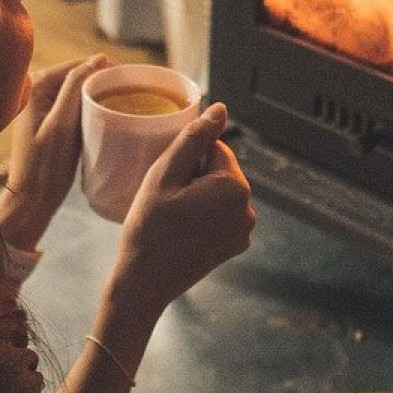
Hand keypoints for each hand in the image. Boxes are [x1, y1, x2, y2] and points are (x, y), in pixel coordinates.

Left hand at [0, 53, 110, 251]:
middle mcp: (35, 91)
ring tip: (121, 105)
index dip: (103, 70)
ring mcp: (41, 107)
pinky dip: (89, 110)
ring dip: (97, 97)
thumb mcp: (62, 124)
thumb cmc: (45, 166)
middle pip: (77, 78)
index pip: (76, 66)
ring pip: (77, 93)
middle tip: (128, 95)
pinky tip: (104, 118)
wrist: (32, 201)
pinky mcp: (48, 123)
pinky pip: (74, 108)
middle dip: (100, 84)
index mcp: (35, 86)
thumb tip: (98, 59)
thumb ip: (75, 87)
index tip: (129, 81)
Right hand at [107, 103, 255, 313]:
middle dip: (196, 176)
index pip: (214, 148)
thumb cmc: (149, 227)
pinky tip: (182, 229)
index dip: (187, 159)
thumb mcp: (164, 175)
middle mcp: (248, 209)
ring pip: (220, 193)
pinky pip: (221, 215)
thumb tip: (220, 109)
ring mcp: (244, 231)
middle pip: (220, 171)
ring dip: (199, 195)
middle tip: (166, 199)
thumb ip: (194, 138)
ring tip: (172, 215)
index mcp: (234, 187)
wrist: (145, 283)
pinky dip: (204, 215)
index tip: (167, 181)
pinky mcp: (235, 246)